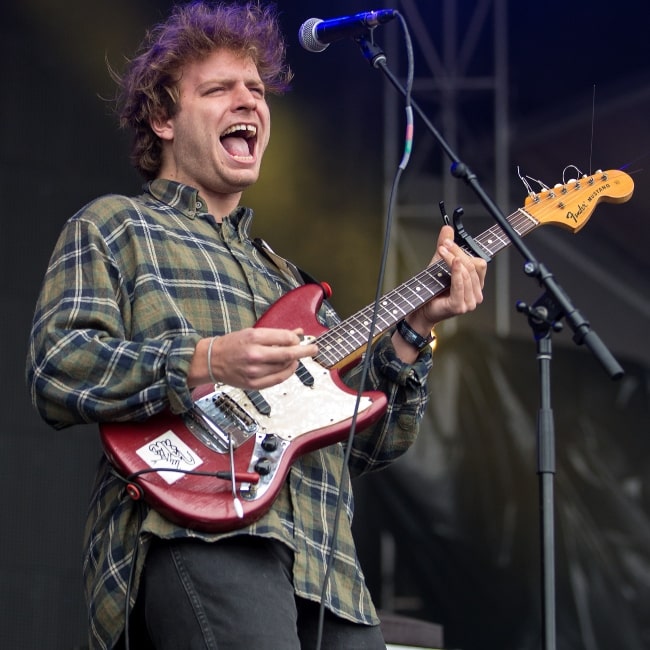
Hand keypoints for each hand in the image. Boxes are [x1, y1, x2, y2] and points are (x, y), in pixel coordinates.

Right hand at [189, 328, 317, 389]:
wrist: (212, 360)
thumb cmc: (232, 344)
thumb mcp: (253, 332)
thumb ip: (276, 334)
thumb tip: (298, 333)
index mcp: (254, 337)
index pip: (285, 338)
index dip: (296, 339)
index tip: (299, 340)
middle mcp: (254, 354)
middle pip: (288, 354)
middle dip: (305, 351)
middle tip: (314, 349)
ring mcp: (254, 371)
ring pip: (284, 367)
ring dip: (294, 362)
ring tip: (294, 358)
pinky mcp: (253, 384)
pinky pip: (277, 380)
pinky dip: (287, 373)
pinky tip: (289, 368)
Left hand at [419, 224, 486, 323]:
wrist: (420, 310)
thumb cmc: (432, 291)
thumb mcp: (439, 265)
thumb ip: (446, 248)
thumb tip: (447, 228)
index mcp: (476, 285)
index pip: (479, 263)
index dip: (464, 251)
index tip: (448, 242)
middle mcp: (476, 294)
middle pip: (473, 266)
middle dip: (458, 252)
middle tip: (444, 245)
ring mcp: (470, 302)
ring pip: (467, 273)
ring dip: (453, 259)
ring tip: (442, 251)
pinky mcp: (460, 306)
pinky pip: (461, 285)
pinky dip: (457, 272)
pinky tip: (453, 262)